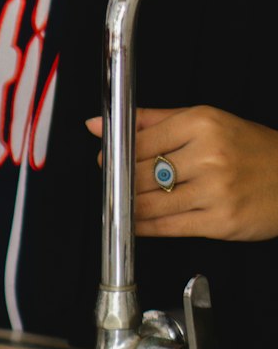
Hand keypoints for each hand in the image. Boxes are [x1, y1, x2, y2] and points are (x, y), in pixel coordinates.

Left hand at [85, 106, 277, 239]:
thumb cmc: (251, 149)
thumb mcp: (206, 122)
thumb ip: (152, 121)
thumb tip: (99, 124)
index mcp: (203, 123)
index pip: (139, 142)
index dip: (116, 154)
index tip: (109, 159)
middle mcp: (209, 155)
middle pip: (141, 174)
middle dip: (121, 182)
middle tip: (115, 183)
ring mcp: (216, 190)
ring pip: (150, 203)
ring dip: (130, 207)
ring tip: (125, 203)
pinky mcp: (220, 221)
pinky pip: (167, 227)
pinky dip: (145, 227)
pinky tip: (139, 222)